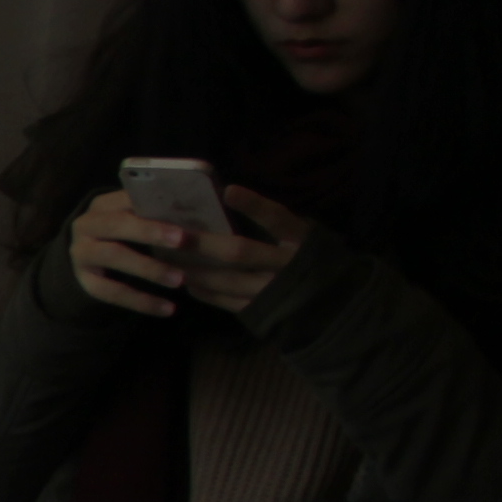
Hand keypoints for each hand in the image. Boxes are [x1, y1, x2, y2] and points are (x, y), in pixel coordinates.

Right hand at [63, 186, 189, 318]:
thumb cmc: (130, 234)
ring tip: (179, 280)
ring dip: (148, 268)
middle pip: (116, 224)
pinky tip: (168, 309)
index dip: (155, 205)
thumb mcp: (138, 218)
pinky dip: (140, 301)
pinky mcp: (85, 281)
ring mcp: (82, 253)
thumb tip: (203, 200)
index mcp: (105, 204)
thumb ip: (160, 211)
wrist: (91, 258)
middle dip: (149, 231)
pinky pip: (110, 292)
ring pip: (112, 256)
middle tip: (181, 241)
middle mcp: (86, 225)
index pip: (127, 199)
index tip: (184, 213)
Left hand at [177, 188, 314, 315]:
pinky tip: (188, 281)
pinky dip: (205, 291)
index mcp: (301, 240)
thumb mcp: (301, 236)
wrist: (333, 304)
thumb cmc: (307, 258)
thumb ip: (274, 223)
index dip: (254, 206)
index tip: (228, 191)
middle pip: (240, 252)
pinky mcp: (263, 311)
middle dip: (203, 244)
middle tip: (173, 234)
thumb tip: (226, 201)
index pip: (278, 218)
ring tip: (168, 259)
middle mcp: (287, 265)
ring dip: (195, 269)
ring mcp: (274, 291)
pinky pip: (227, 301)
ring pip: (227, 280)